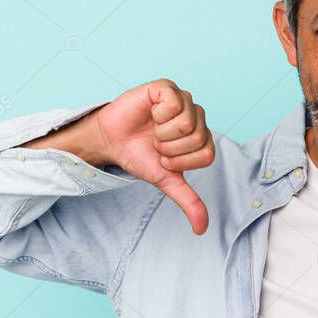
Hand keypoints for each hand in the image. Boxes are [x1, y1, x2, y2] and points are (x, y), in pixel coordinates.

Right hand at [91, 78, 214, 234]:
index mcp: (202, 138)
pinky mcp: (166, 88)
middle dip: (170, 149)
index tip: (165, 159)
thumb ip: (188, 201)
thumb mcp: (166, 181)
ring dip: (163, 134)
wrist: (111, 141)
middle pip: (198, 138)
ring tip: (152, 131)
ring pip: (187, 122)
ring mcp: (183, 101)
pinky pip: (174, 102)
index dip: (181, 162)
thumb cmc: (141, 156)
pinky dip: (158, 115)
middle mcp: (197, 117)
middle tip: (156, 145)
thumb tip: (202, 229)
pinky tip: (150, 114)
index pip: (207, 154)